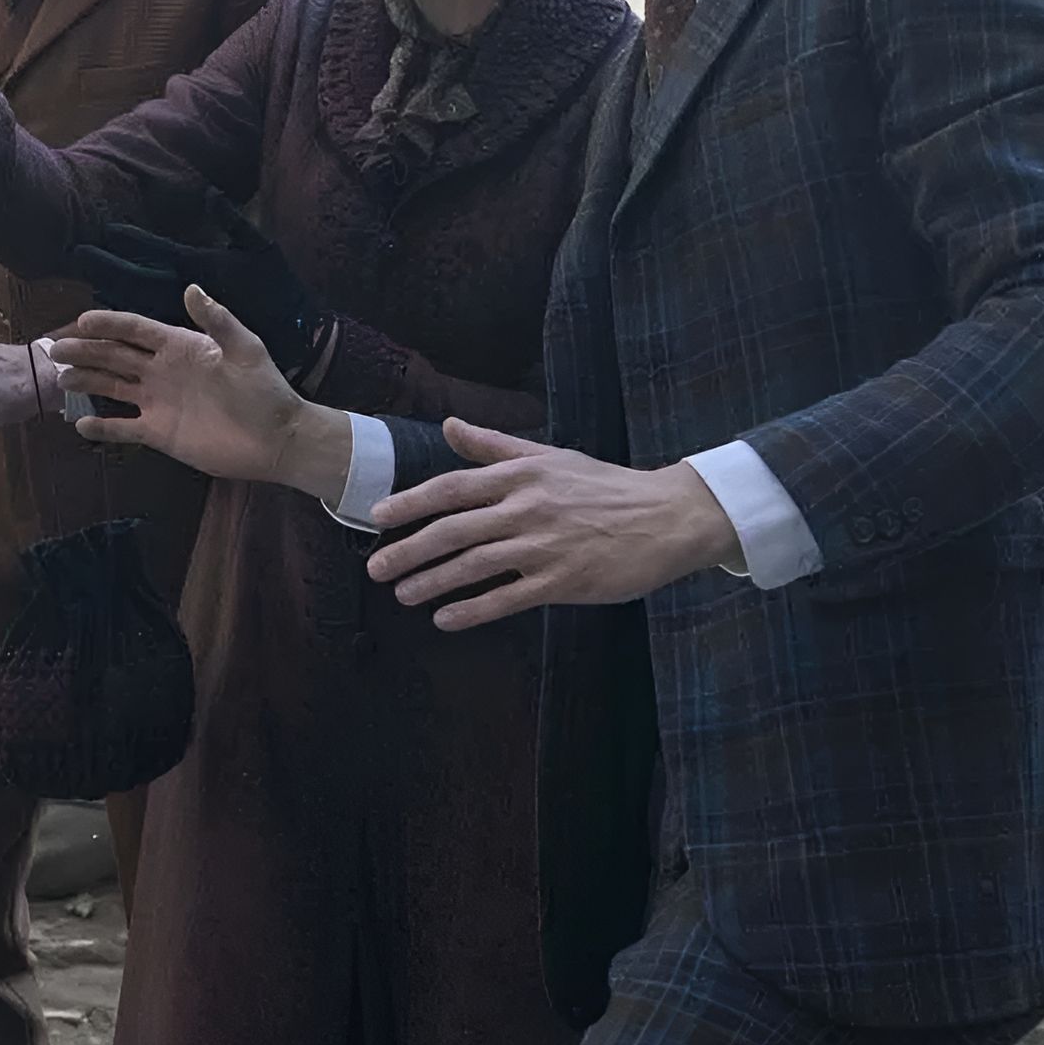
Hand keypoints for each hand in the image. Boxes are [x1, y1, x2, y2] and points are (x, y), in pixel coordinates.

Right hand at [55, 286, 352, 495]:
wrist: (276, 438)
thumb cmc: (263, 390)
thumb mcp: (245, 349)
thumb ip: (217, 321)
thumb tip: (190, 288)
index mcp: (180, 346)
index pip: (136, 330)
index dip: (109, 324)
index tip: (81, 321)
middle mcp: (162, 371)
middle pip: (115, 355)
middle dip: (85, 350)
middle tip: (54, 348)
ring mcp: (158, 401)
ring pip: (112, 386)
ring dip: (86, 380)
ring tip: (60, 377)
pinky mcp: (159, 432)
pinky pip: (124, 428)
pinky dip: (102, 426)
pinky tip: (81, 424)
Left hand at [367, 420, 742, 632]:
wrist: (668, 517)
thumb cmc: (605, 486)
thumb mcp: (549, 457)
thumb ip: (494, 446)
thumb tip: (449, 425)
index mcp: (521, 475)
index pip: (452, 487)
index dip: (411, 502)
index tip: (378, 516)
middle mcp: (527, 508)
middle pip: (453, 529)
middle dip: (408, 549)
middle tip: (376, 568)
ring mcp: (544, 546)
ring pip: (474, 566)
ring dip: (432, 582)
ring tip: (402, 594)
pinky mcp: (564, 580)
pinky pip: (508, 598)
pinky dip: (473, 609)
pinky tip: (445, 619)